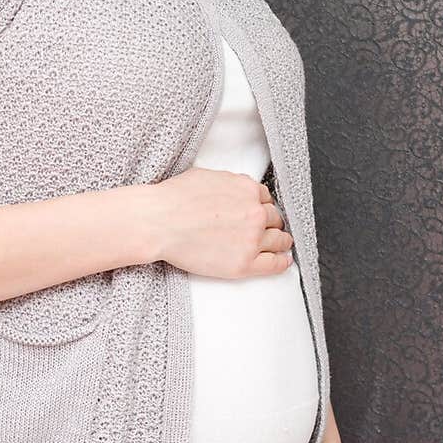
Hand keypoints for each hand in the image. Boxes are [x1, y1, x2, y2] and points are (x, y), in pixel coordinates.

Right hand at [149, 168, 293, 278]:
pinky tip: (283, 262)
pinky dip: (282, 263)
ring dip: (281, 242)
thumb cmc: (173, 199)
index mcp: (247, 189)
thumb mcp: (207, 177)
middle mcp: (254, 213)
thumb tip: (234, 191)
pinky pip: (274, 265)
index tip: (260, 213)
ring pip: (279, 240)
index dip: (262, 206)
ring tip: (280, 246)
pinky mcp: (244, 264)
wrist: (159, 222)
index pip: (266, 198)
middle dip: (271, 223)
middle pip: (274, 219)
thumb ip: (228, 184)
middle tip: (267, 229)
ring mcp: (251, 239)